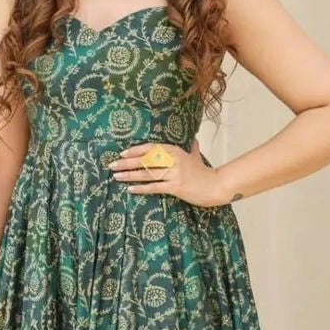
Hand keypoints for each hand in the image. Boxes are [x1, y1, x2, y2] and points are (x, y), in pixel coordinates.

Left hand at [106, 140, 225, 207]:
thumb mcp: (196, 157)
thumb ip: (193, 148)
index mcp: (175, 150)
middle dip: (127, 163)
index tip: (122, 153)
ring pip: (147, 173)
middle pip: (145, 160)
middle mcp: (173, 159)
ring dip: (130, 175)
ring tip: (117, 177)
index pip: (150, 148)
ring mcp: (174, 173)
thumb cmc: (204, 172)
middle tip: (112, 165)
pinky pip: (155, 187)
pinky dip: (141, 188)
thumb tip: (195, 139)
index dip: (135, 150)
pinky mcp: (176, 186)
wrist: (216, 186)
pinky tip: (131, 190)